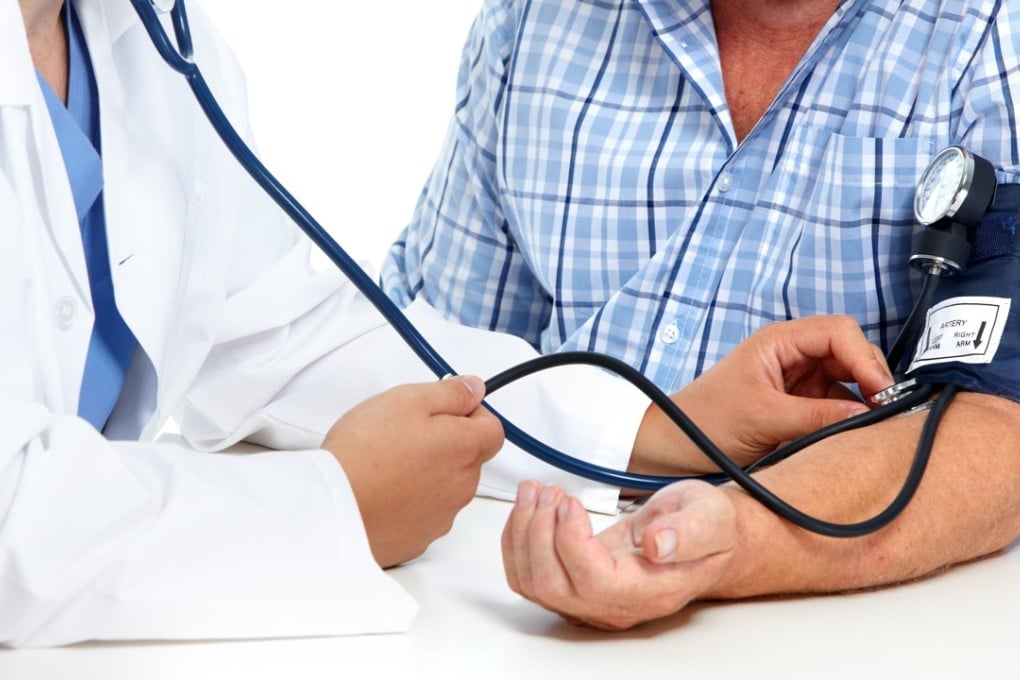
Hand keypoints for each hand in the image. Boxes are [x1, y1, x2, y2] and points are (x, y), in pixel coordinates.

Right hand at [324, 375, 502, 566]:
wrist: (331, 507)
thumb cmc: (364, 454)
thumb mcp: (408, 399)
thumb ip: (450, 393)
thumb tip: (474, 389)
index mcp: (464, 449)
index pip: (493, 429)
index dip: (470, 415)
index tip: (445, 410)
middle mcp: (462, 487)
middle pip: (468, 459)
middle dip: (445, 444)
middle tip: (405, 434)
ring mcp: (441, 517)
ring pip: (446, 487)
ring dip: (428, 474)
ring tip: (387, 464)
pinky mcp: (418, 539)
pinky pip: (424, 514)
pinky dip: (409, 502)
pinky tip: (382, 491)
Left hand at [502, 480, 735, 629]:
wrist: (702, 537)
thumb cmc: (707, 528)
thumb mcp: (710, 517)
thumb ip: (689, 532)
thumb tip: (659, 545)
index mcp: (650, 590)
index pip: (593, 583)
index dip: (571, 542)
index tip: (571, 503)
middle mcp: (615, 604)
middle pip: (553, 588)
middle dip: (537, 533)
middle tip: (549, 492)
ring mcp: (590, 599)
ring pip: (533, 584)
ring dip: (522, 533)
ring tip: (536, 492)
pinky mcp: (573, 584)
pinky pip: (529, 576)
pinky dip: (517, 541)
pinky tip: (531, 508)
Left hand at [632, 315, 892, 472]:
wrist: (673, 448)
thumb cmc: (705, 421)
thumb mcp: (763, 418)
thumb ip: (817, 417)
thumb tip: (867, 415)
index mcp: (779, 341)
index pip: (839, 331)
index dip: (865, 357)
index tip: (880, 390)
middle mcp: (792, 355)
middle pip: (851, 354)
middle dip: (870, 378)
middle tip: (885, 411)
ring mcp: (797, 381)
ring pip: (848, 382)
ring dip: (862, 401)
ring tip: (872, 427)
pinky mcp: (798, 407)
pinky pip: (835, 407)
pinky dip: (848, 419)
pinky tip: (853, 435)